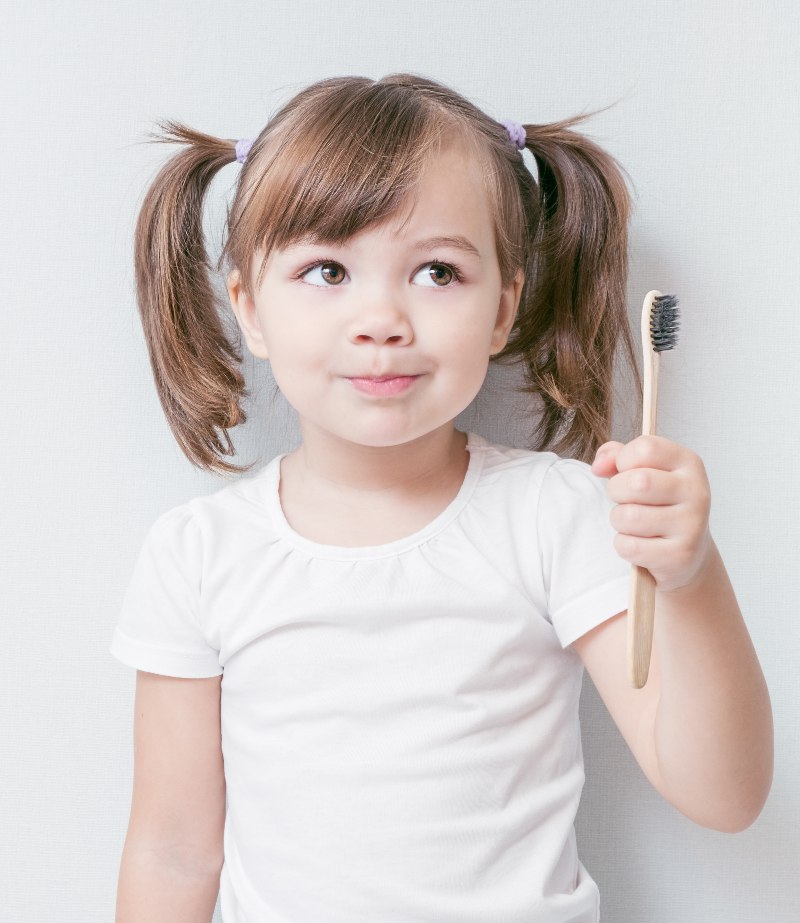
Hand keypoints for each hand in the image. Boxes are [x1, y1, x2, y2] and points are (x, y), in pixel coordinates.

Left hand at [590, 435, 713, 594]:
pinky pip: (629, 546)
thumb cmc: (657, 504)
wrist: (686, 552)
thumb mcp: (642, 470)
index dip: (622, 460)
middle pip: (636, 482)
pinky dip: (624, 546)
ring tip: (634, 523)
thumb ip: (616, 456)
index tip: (625, 471)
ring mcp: (691, 524)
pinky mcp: (680, 555)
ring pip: (629, 517)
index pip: (645, 448)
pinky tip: (641, 544)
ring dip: (619, 522)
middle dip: (616, 491)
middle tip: (625, 500)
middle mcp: (695, 491)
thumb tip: (599, 465)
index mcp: (688, 462)